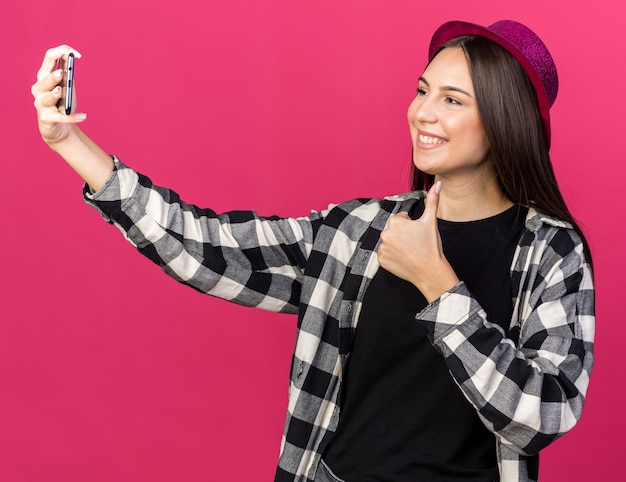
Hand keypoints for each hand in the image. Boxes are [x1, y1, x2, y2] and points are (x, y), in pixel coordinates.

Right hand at [31, 45, 85, 148]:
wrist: (59, 127)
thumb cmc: (62, 103)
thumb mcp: (66, 86)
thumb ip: (68, 74)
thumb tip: (71, 62)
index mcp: (44, 75)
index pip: (49, 58)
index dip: (61, 52)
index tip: (76, 54)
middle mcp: (39, 88)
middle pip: (45, 78)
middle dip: (53, 76)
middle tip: (62, 73)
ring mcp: (40, 103)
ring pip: (48, 97)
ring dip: (56, 94)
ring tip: (62, 91)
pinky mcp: (46, 118)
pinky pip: (61, 117)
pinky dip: (73, 117)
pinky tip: (84, 116)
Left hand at [378, 181, 458, 302]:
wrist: (430, 271)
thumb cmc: (431, 245)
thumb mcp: (431, 221)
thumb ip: (433, 200)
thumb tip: (437, 184)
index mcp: (395, 222)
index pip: (401, 219)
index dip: (410, 226)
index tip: (417, 234)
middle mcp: (385, 234)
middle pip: (393, 230)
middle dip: (402, 234)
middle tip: (415, 243)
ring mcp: (382, 248)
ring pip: (389, 241)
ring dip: (397, 244)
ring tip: (410, 251)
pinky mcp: (381, 260)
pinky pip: (385, 254)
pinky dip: (392, 256)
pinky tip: (404, 258)